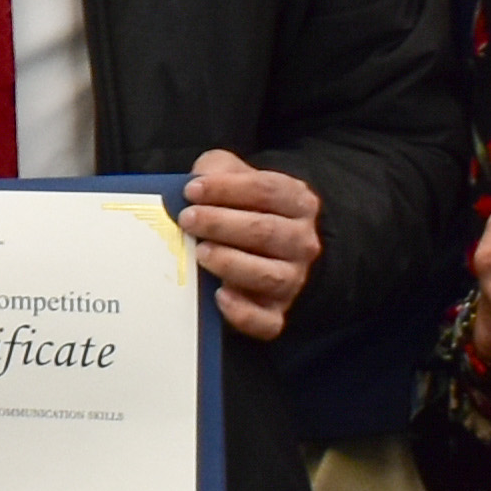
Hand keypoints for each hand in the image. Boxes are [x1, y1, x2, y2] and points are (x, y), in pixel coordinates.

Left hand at [181, 152, 323, 342]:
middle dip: (221, 223)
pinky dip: (243, 312)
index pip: (268, 190)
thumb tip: (195, 181)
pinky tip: (219, 296)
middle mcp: (302, 242)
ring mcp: (292, 279)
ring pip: (269, 275)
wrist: (267, 249)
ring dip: (230, 263)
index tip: (192, 190)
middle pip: (266, 231)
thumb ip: (218, 170)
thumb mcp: (234, 177)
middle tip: (188, 219)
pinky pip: (267, 321)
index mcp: (298, 203)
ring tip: (201, 252)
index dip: (228, 188)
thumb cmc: (243, 208)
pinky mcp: (276, 312)